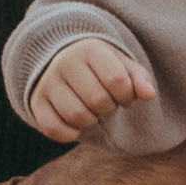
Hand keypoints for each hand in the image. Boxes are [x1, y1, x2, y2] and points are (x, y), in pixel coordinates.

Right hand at [28, 36, 155, 143]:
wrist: (59, 58)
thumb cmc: (98, 66)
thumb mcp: (120, 64)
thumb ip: (138, 78)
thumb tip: (149, 95)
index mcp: (90, 50)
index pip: (117, 80)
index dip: (127, 95)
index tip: (124, 95)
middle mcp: (65, 63)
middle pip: (98, 100)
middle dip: (109, 108)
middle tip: (106, 103)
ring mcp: (48, 82)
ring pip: (77, 115)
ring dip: (91, 121)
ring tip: (92, 112)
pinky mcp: (36, 102)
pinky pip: (52, 128)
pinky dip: (69, 134)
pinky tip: (76, 127)